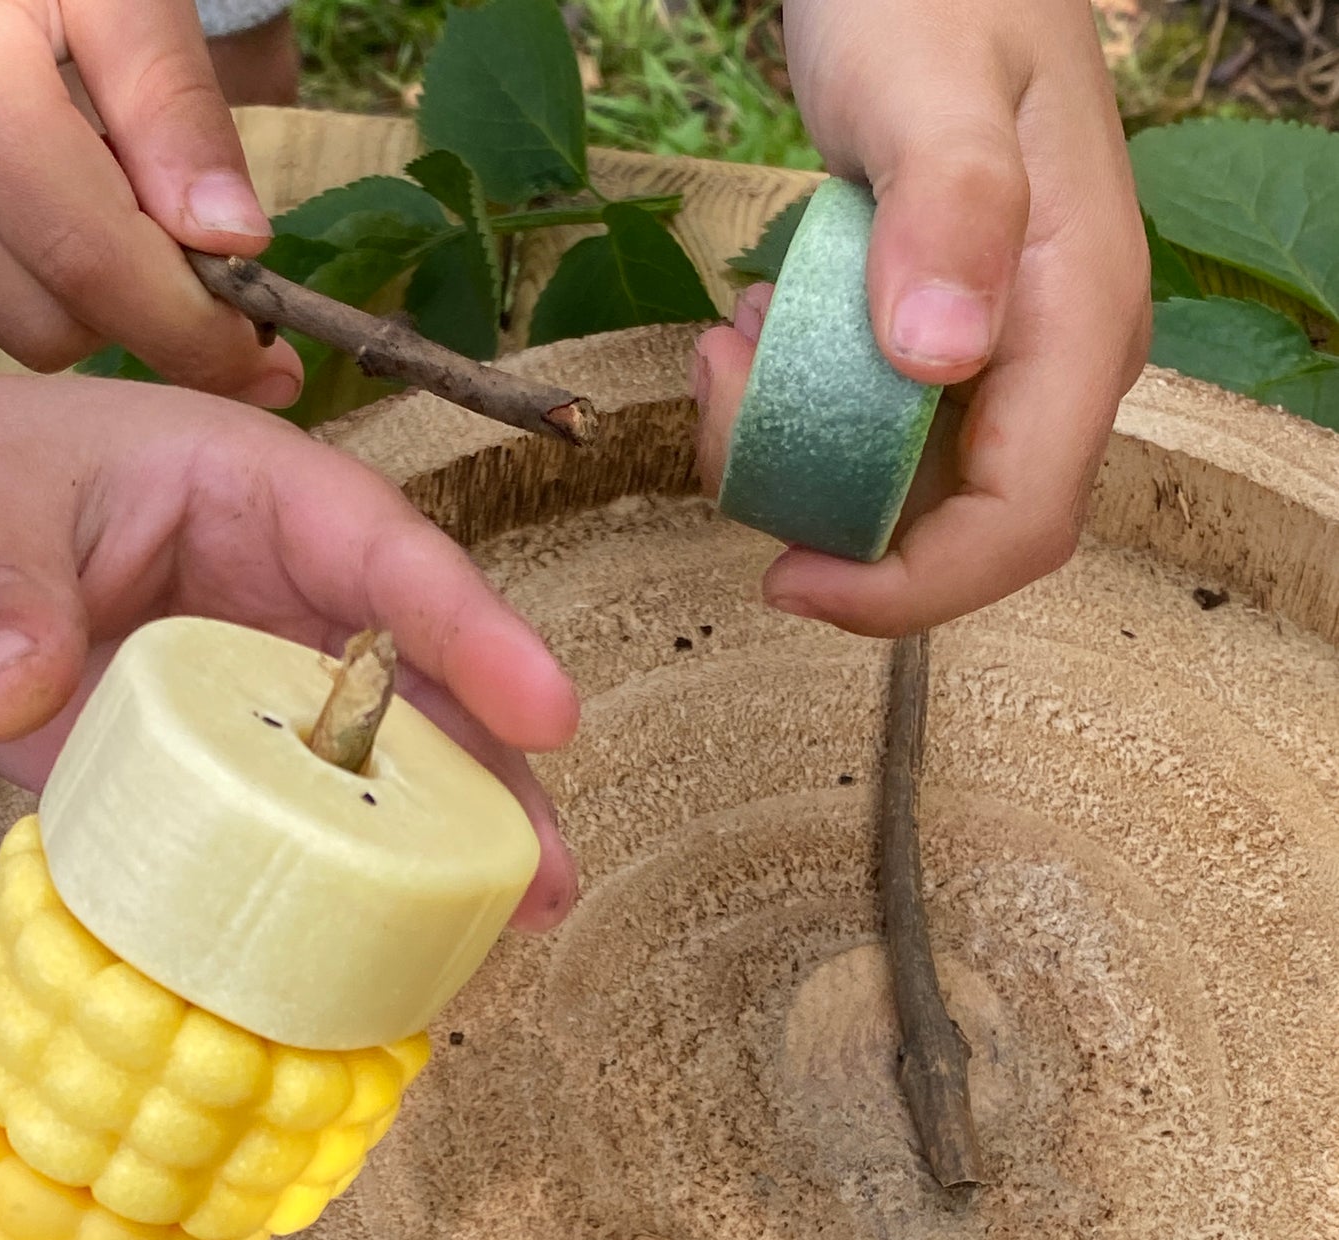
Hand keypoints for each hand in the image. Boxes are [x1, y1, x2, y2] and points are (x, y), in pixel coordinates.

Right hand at [0, 0, 301, 406]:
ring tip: (89, 192)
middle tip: (179, 239)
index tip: (271, 364)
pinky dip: (18, 286)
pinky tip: (29, 207)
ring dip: (77, 299)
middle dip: (139, 309)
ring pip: (8, 331)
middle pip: (54, 322)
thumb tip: (233, 241)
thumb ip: (174, 106)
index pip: (92, 263)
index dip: (195, 333)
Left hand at [0, 352, 580, 929]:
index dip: (478, 635)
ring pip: (383, 765)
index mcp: (262, 497)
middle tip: (544, 872)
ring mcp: (261, 693)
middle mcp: (289, 599)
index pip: (392, 560)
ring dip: (445, 844)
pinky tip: (392, 942)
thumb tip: (19, 696)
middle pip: (424, 685)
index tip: (549, 714)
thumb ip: (3, 591)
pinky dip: (349, 881)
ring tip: (511, 922)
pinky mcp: (222, 772)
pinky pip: (303, 825)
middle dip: (494, 776)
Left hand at [695, 0, 1150, 633]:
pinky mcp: (946, 356)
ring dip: (789, 453)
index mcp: (1080, 324)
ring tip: (731, 341)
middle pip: (948, 528)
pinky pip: (870, 434)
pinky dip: (794, 410)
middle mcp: (1055, 368)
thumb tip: (943, 358)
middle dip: (820, 510)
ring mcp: (1002, 366)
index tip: (788, 578)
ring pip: (895, 491)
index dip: (907, 589)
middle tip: (727, 393)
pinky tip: (756, 325)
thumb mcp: (931, 81)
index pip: (1018, 526)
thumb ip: (951, 205)